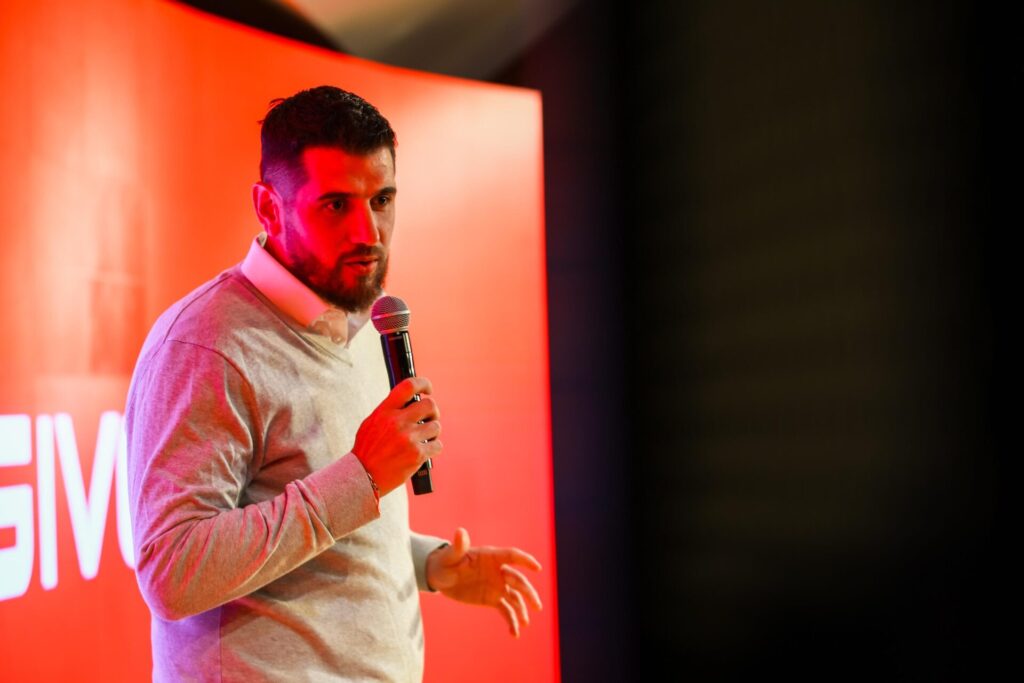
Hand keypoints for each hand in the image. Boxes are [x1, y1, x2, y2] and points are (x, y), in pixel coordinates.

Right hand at [353, 376, 441, 494]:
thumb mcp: (371, 423)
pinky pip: (437, 445)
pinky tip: (425, 451)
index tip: (428, 390)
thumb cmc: (367, 450)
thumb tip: (410, 401)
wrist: (362, 477)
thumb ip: (389, 411)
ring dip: (433, 432)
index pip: (408, 386)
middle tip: (429, 419)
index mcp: (385, 411)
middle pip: (429, 405)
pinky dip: (433, 448)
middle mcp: (397, 422)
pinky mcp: (417, 454)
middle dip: (433, 412)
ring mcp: (408, 438)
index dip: (423, 384)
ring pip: (436, 426)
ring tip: (424, 438)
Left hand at [426, 528, 542, 637]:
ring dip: (522, 609)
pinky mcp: (492, 599)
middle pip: (518, 580)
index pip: (512, 556)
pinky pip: (506, 610)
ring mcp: (497, 586)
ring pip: (515, 597)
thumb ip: (458, 546)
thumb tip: (460, 532)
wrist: (441, 577)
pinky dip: (512, 621)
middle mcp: (498, 571)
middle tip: (536, 606)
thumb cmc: (445, 562)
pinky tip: (515, 634)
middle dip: (528, 592)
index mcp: (491, 557)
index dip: (525, 560)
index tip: (537, 568)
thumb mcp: (450, 556)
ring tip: (525, 623)